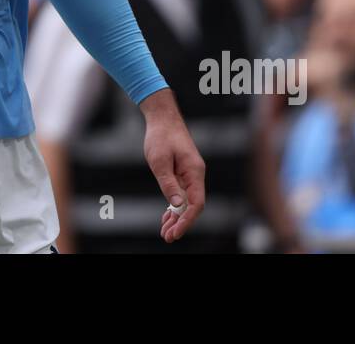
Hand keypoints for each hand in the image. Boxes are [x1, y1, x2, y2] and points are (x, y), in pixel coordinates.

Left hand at [139, 90, 205, 241]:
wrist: (162, 117)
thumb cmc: (161, 136)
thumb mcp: (159, 161)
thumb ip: (168, 184)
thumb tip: (176, 206)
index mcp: (194, 172)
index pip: (196, 203)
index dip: (186, 220)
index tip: (175, 232)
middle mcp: (195, 174)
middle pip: (191, 205)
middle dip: (180, 223)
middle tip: (167, 237)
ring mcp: (189, 173)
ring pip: (186, 201)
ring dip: (176, 217)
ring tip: (165, 232)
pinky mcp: (181, 172)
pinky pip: (180, 193)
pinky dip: (173, 206)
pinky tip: (166, 216)